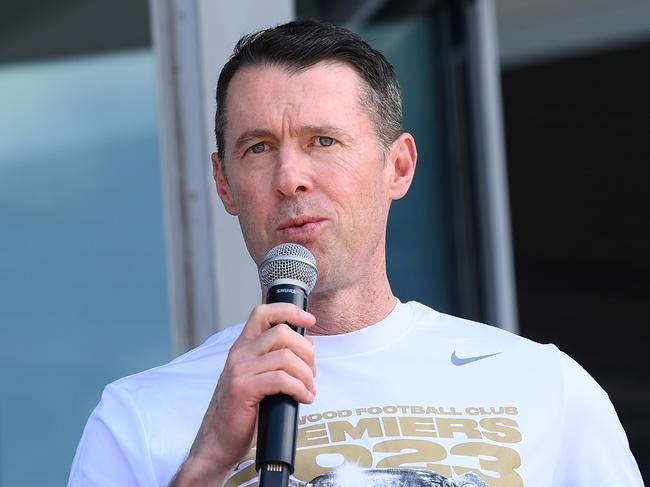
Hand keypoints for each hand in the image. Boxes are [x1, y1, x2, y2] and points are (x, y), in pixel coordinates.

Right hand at [170, 303, 316, 485]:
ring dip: (306, 374)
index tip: (310, 321)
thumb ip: (275, 360)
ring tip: (308, 390)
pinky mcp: (243, 389)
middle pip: (283, 333)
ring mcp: (239, 370)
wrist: (217, 443)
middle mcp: (239, 353)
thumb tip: (307, 349)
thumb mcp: (257, 378)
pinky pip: (281, 379)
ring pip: (286, 356)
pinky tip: (303, 398)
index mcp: (243, 347)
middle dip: (307, 352)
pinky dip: (300, 388)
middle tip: (311, 373)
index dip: (290, 311)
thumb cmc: (243, 413)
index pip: (264, 313)